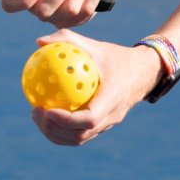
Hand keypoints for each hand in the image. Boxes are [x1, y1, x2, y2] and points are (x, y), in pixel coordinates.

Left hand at [30, 29, 164, 145]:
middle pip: (80, 135)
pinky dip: (61, 131)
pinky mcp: (103, 126)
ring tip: (37, 116)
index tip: (46, 110)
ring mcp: (108, 124)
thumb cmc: (115, 56)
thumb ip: (67, 40)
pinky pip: (80, 134)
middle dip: (54, 129)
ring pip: (79, 139)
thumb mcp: (94, 45)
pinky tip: (46, 115)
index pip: (89, 118)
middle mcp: (112, 116)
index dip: (66, 120)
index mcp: (113, 98)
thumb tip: (39, 42)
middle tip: (35, 112)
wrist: (143, 72)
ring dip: (55, 133)